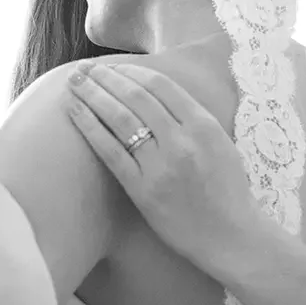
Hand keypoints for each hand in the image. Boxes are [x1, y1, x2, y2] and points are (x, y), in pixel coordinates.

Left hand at [63, 62, 273, 276]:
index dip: (130, 72)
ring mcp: (160, 165)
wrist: (232, 237)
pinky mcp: (143, 190)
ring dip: (92, 96)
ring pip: (119, 119)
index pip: (160, 86)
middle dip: (105, 78)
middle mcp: (181, 140)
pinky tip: (75, 113)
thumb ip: (193, 121)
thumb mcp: (221, 144)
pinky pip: (111, 152)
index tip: (111, 67)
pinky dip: (90, 128)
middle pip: (135, 97)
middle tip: (82, 69)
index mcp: (204, 125)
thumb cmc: (228, 192)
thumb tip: (158, 99)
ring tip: (73, 83)